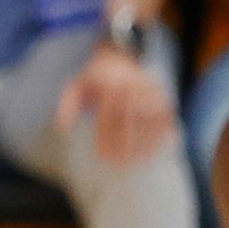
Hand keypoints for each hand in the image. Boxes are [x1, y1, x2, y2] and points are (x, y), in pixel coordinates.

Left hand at [56, 44, 177, 168]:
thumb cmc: (96, 83)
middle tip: (118, 164)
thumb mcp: (77, 87)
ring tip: (134, 164)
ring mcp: (154, 93)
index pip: (110, 112)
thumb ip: (68, 104)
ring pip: (151, 121)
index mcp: (113, 81)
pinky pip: (165, 124)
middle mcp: (136, 84)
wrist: (121, 63)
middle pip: (131, 117)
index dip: (106, 137)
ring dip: (143, 145)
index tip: (101, 157)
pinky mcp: (166, 101)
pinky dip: (159, 141)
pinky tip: (149, 157)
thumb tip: (62, 127)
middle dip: (125, 143)